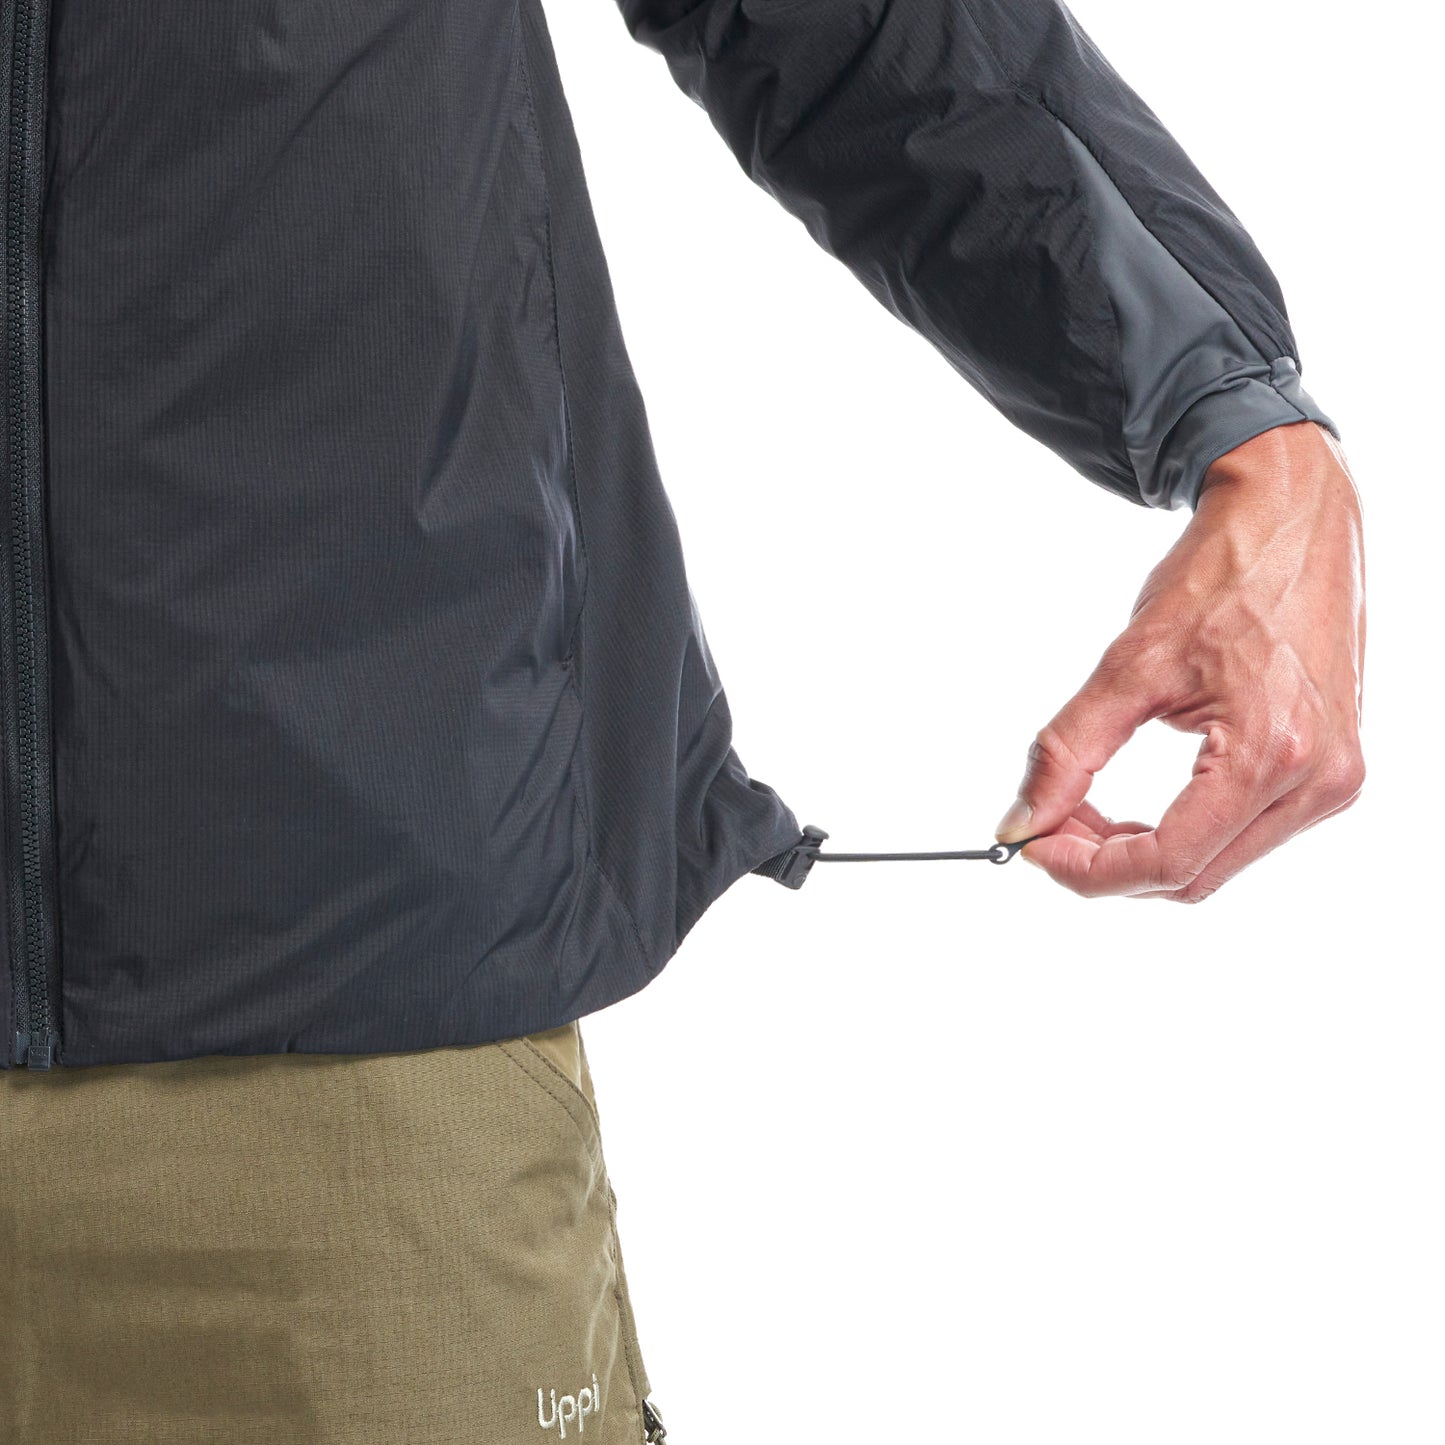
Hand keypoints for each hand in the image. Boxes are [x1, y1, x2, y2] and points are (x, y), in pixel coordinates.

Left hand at [994, 420, 1365, 901]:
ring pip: (1218, 863)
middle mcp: (1317, 780)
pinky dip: (1184, 830)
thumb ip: (1066, 752)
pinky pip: (1245, 834)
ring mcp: (1331, 779)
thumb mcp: (1128, 665)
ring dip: (1143, 851)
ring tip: (1088, 808)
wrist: (1290, 519)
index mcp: (1270, 754)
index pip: (1170, 861)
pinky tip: (1141, 803)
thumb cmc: (1220, 578)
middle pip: (1194, 875)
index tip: (1033, 850)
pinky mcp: (1330, 769)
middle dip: (1109, 864)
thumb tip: (1020, 820)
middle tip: (1049, 826)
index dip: (1090, 872)